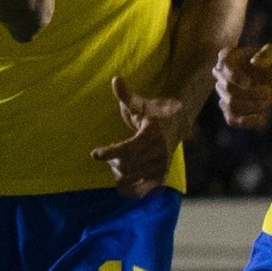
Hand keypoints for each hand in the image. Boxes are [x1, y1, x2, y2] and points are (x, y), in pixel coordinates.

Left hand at [96, 75, 200, 196]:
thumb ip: (126, 96)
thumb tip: (115, 79)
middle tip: (111, 156)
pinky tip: (124, 177)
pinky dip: (126, 187)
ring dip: (118, 174)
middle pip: (124, 166)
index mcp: (150, 137)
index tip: (94, 153)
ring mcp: (159, 169)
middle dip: (113, 162)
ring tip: (119, 164)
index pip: (126, 148)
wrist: (177, 130)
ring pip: (128, 180)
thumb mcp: (141, 105)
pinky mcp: (159, 179)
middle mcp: (157, 154)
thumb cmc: (154, 115)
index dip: (109, 152)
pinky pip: (137, 191)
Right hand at [214, 41, 271, 128]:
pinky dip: (246, 122)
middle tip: (267, 91)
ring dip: (250, 107)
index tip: (248, 82)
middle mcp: (221, 75)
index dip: (234, 77)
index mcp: (227, 56)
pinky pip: (231, 119)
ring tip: (266, 102)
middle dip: (249, 93)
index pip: (224, 67)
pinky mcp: (231, 108)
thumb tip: (254, 63)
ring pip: (229, 105)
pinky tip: (262, 119)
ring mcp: (224, 93)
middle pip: (227, 88)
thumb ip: (266, 54)